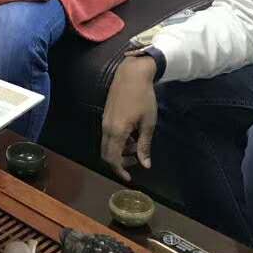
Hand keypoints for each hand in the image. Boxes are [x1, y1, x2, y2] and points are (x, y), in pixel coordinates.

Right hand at [100, 56, 158, 180]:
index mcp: (117, 131)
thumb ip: (145, 145)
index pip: (112, 159)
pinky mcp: (105, 116)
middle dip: (119, 162)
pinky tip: (132, 135)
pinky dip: (118, 142)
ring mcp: (104, 121)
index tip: (129, 177)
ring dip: (119, 151)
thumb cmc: (144, 98)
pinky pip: (108, 135)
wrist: (131, 74)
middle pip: (106, 154)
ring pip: (106, 145)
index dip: (120, 170)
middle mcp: (106, 128)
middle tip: (136, 161)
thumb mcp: (148, 123)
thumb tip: (145, 165)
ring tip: (137, 145)